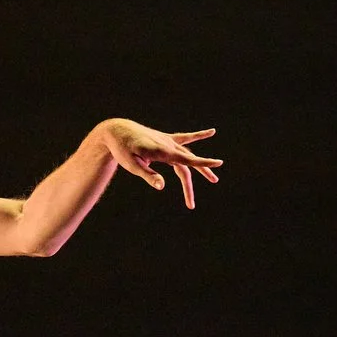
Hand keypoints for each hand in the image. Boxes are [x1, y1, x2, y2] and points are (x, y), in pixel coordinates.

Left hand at [96, 121, 221, 210]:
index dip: (203, 163)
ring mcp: (169, 141)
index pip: (187, 160)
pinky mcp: (166, 139)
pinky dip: (198, 136)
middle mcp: (169, 146)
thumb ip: (148, 176)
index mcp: (163, 152)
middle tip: (191, 205)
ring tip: (213, 179)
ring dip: (200, 167)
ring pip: (189, 156)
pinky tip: (211, 132)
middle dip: (189, 186)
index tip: (219, 163)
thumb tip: (162, 187)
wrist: (117, 131)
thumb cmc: (123, 150)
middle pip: (187, 165)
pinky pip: (185, 139)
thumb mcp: (132, 165)